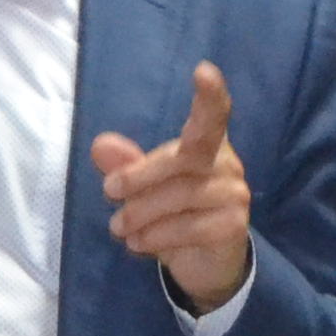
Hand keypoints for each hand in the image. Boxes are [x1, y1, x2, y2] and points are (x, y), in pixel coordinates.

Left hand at [92, 64, 252, 314]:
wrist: (206, 264)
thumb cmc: (174, 215)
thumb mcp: (145, 189)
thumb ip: (126, 165)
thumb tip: (100, 145)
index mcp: (208, 144)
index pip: (215, 114)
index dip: (211, 95)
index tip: (203, 71)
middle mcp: (227, 164)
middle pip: (184, 157)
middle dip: (140, 174)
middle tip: (108, 191)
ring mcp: (234, 195)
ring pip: (181, 196)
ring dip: (140, 214)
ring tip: (119, 227)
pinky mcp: (233, 226)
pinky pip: (188, 228)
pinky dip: (156, 236)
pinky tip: (139, 243)